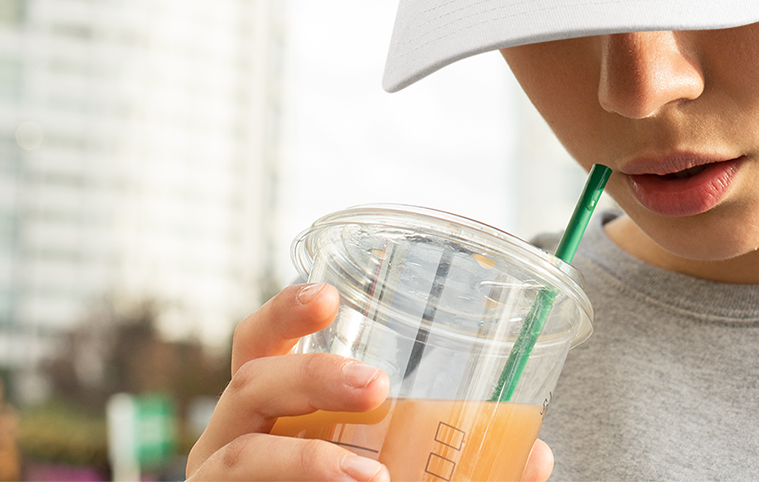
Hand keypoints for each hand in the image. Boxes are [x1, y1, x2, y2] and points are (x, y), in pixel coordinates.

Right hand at [186, 283, 554, 480]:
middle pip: (252, 381)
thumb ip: (463, 464)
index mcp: (271, 408)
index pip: (261, 344)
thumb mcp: (402, 468)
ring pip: (245, 453)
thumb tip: (538, 454)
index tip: (329, 295)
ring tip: (371, 476)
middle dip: (313, 374)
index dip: (287, 312)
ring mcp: (220, 479)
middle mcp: (235, 436)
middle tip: (377, 385)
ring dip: (307, 459)